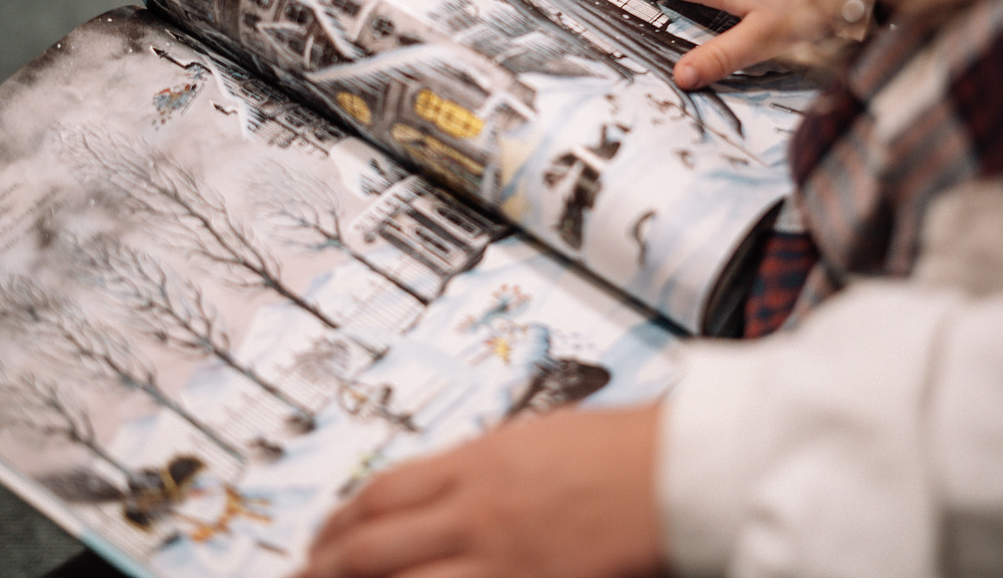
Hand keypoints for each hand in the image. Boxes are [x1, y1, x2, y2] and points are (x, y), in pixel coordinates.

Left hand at [302, 404, 664, 577]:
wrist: (679, 472)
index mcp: (477, 462)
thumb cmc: (624, 449)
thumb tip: (441, 491)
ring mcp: (500, 558)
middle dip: (328, 569)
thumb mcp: (540, 437)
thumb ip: (485, 466)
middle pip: (374, 547)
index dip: (340, 522)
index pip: (381, 493)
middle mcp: (476, 510)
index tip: (323, 539)